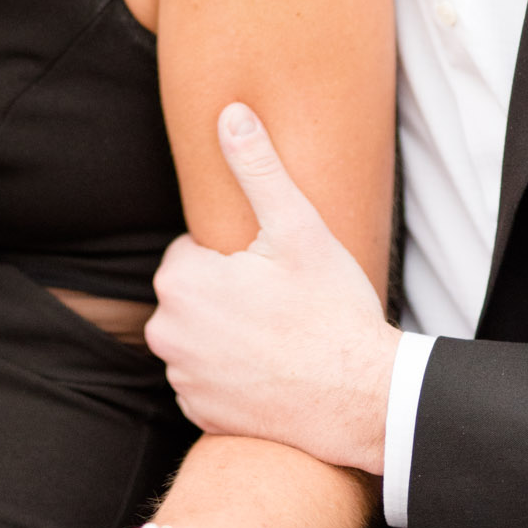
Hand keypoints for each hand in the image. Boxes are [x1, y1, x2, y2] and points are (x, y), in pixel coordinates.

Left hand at [146, 104, 399, 471]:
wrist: (361, 400)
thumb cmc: (330, 311)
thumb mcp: (298, 228)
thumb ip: (256, 168)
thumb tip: (230, 113)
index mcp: (181, 282)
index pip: (193, 252)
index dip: (236, 256)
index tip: (273, 271)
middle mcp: (166, 333)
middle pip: (193, 294)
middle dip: (227, 293)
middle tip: (282, 301)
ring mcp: (182, 379)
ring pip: (199, 336)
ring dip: (228, 334)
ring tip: (280, 336)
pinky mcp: (199, 414)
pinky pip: (206, 380)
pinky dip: (231, 375)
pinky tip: (271, 372)